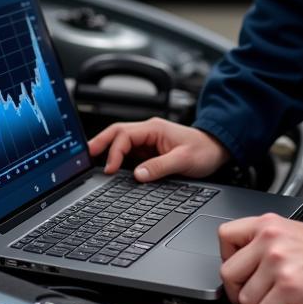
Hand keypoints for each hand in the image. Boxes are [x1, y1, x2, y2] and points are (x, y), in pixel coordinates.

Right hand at [87, 117, 229, 181]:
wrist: (217, 149)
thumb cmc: (204, 150)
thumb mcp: (183, 160)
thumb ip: (160, 167)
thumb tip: (138, 175)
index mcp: (154, 128)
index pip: (124, 135)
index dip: (113, 152)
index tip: (108, 168)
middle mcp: (148, 132)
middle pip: (117, 133)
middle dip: (100, 143)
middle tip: (85, 156)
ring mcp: (148, 141)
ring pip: (121, 142)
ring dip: (107, 151)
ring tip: (92, 162)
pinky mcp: (150, 151)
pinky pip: (129, 153)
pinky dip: (117, 159)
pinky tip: (110, 168)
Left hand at [219, 214, 302, 303]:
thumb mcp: (290, 233)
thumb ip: (264, 243)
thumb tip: (242, 266)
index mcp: (267, 224)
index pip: (225, 235)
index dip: (227, 258)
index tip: (240, 272)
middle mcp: (269, 240)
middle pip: (228, 272)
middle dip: (238, 292)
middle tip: (254, 297)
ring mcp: (278, 263)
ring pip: (245, 298)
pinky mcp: (289, 286)